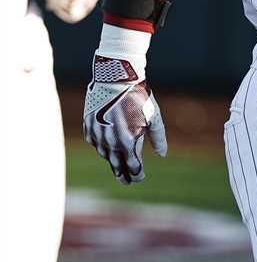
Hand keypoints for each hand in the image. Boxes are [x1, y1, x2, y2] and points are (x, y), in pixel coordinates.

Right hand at [83, 53, 167, 183]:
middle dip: (122, 174)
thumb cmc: (138, 98)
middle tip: (126, 181)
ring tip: (117, 167)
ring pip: (104, 154)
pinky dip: (101, 147)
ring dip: (111, 161)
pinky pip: (95, 142)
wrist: (115, 79)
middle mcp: (110, 143)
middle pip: (116, 165)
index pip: (133, 167)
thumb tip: (161, 154)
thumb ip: (158, 137)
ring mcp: (97, 135)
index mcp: (128, 142)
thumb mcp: (154, 117)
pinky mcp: (89, 127)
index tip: (139, 177)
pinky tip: (105, 149)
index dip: (137, 174)